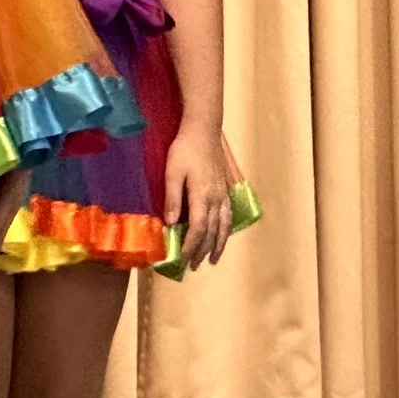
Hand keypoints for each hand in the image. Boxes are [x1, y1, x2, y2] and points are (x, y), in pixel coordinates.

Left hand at [162, 127, 239, 270]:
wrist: (204, 130)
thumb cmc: (185, 149)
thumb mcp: (172, 172)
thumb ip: (173, 198)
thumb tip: (170, 223)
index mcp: (202, 196)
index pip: (197, 229)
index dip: (191, 246)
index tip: (183, 260)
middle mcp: (216, 199)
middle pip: (211, 232)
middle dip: (202, 250)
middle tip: (194, 266)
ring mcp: (223, 195)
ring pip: (223, 226)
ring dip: (218, 245)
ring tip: (213, 260)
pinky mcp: (224, 189)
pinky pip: (228, 216)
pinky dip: (226, 231)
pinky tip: (223, 235)